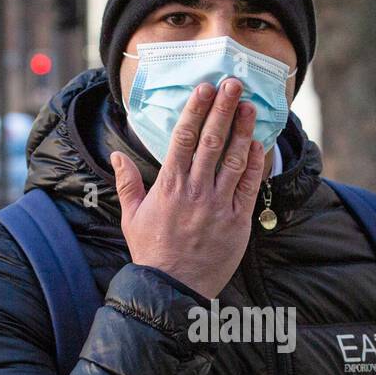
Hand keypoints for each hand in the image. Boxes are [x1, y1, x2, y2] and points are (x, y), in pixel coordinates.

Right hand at [111, 77, 264, 299]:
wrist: (172, 289)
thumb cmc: (151, 254)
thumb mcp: (131, 217)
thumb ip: (127, 184)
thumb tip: (115, 155)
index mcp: (169, 186)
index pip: (183, 139)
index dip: (195, 110)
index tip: (204, 89)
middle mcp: (195, 190)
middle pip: (212, 141)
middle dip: (224, 110)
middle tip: (234, 85)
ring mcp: (218, 205)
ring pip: (234, 160)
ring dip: (244, 130)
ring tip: (251, 107)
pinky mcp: (238, 221)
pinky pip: (249, 186)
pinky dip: (256, 164)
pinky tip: (259, 145)